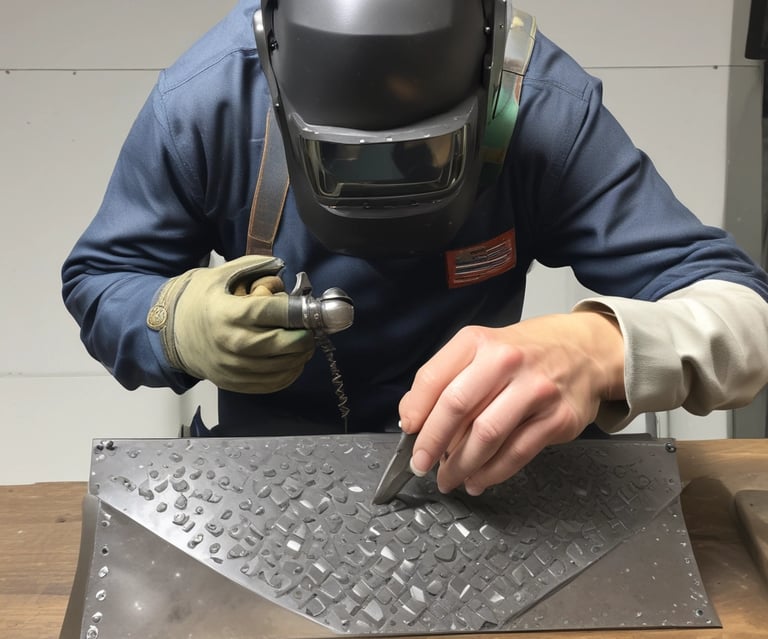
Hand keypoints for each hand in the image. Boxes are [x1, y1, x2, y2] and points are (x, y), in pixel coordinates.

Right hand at [146, 255, 313, 392]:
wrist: (168, 334)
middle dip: (304, 336)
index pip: (270, 313)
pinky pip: (271, 383)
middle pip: (281, 344)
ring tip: (304, 343)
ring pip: (280, 366)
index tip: (310, 309)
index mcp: (228, 313)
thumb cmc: (197, 300)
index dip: (296, 311)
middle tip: (311, 328)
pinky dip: (289, 373)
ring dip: (301, 355)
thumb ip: (252, 266)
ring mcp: (232, 367)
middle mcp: (231, 343)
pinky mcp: (234, 383)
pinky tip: (293, 361)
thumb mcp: (218, 275)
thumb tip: (281, 265)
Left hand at [398, 312, 624, 494]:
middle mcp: (507, 361)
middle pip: (457, 407)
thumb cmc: (524, 354)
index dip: (416, 410)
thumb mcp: (482, 350)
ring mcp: (536, 390)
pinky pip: (516, 453)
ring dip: (460, 465)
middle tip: (420, 464)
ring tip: (448, 478)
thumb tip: (412, 417)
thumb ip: (446, 378)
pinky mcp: (557, 418)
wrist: (585, 350)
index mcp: (479, 342)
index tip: (408, 431)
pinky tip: (478, 480)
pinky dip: (491, 473)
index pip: (434, 378)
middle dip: (432, 443)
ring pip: (486, 435)